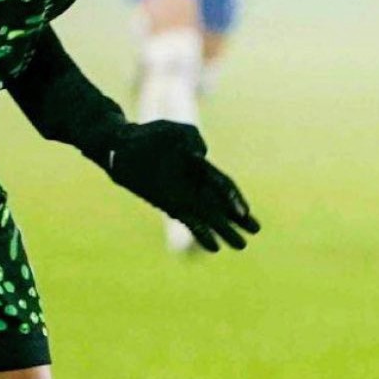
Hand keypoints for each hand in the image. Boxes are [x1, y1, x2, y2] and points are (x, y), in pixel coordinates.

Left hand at [106, 121, 259, 251]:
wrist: (123, 147)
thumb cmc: (149, 136)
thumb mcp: (175, 130)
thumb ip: (193, 138)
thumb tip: (202, 154)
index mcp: (200, 167)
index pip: (223, 185)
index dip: (234, 198)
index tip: (243, 212)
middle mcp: (194, 185)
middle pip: (222, 205)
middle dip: (238, 218)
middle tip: (256, 230)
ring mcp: (183, 197)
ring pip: (210, 217)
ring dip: (225, 231)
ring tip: (241, 245)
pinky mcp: (169, 204)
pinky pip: (190, 222)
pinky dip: (202, 234)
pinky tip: (214, 247)